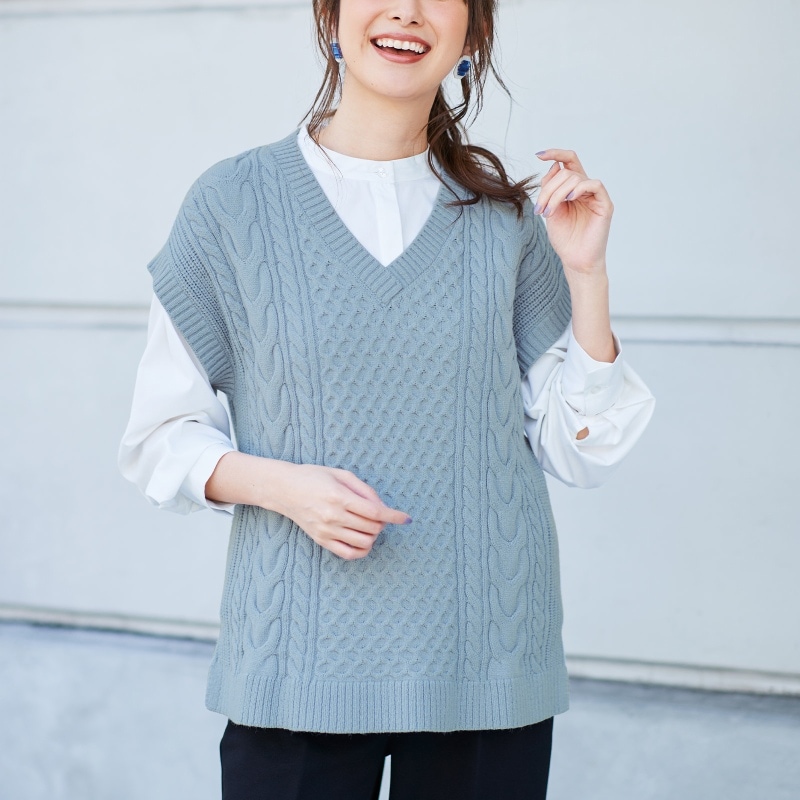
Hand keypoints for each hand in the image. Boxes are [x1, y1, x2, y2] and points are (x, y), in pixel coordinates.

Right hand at [273, 463, 410, 560]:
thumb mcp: (341, 474)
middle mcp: (333, 516)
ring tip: (370, 525)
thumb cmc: (314, 477)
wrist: (284, 489)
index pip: (375, 512)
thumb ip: (365, 490)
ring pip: (364, 542)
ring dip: (374, 535)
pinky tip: (364, 540)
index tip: (406, 518)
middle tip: (379, 514)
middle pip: (372, 527)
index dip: (394, 516)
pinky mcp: (321, 540)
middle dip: (382, 522)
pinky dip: (362, 550)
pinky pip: (349, 554)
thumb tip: (382, 506)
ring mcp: (327, 531)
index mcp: (339, 497)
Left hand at [534, 149, 613, 276]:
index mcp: (572, 188)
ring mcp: (595, 196)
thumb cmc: (564, 239)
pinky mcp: (604, 204)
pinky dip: (579, 188)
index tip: (538, 155)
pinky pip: (594, 184)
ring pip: (575, 178)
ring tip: (549, 212)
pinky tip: (569, 199)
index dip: (555, 153)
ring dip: (556, 194)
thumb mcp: (550, 210)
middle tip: (540, 209)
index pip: (567, 162)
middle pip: (566, 172)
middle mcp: (584, 189)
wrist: (575, 260)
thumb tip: (554, 166)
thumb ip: (551, 189)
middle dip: (548, 189)